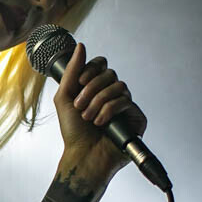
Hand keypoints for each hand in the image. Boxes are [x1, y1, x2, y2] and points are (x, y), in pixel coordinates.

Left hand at [52, 42, 147, 179]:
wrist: (82, 155)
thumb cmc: (73, 131)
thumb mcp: (65, 97)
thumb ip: (72, 71)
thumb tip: (81, 45)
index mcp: (96, 87)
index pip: (101, 64)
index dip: (91, 69)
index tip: (79, 83)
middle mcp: (112, 94)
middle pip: (109, 73)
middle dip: (91, 90)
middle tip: (80, 106)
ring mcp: (126, 106)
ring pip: (118, 86)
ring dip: (98, 102)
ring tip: (89, 118)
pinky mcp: (136, 118)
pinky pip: (126, 101)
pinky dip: (110, 110)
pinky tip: (101, 122)